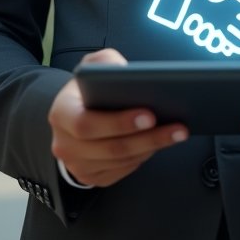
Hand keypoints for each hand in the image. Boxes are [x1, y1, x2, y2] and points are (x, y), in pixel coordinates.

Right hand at [47, 48, 187, 186]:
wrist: (73, 114)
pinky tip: (161, 143)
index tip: (150, 114)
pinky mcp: (92, 177)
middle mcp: (64, 144)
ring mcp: (77, 165)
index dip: (118, 122)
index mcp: (61, 113)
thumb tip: (123, 73)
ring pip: (120, 161)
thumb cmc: (87, 89)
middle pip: (110, 148)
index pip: (86, 124)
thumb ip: (105, 63)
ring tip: (178, 132)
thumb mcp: (91, 66)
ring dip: (152, 147)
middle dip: (147, 137)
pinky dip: (144, 157)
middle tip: (176, 127)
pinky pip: (123, 170)